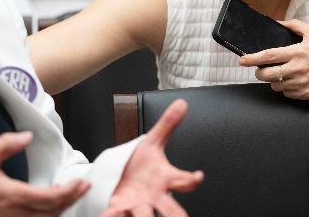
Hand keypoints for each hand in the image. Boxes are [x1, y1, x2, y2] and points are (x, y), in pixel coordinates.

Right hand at [0, 131, 89, 216]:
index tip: (80, 182)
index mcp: (11, 196)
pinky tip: (56, 204)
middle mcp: (15, 213)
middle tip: (84, 186)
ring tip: (75, 193)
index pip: (47, 198)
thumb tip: (27, 136)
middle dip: (71, 198)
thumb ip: (6, 144)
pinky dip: (51, 214)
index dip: (68, 192)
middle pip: (52, 211)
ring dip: (63, 207)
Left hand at [100, 99, 203, 216]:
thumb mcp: (152, 142)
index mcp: (165, 179)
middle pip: (170, 210)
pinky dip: (112, 216)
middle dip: (175, 215)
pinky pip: (115, 216)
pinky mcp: (119, 210)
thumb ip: (167, 125)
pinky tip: (110, 214)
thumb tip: (181, 103)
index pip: (184, 180)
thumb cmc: (141, 165)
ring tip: (142, 215)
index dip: (192, 179)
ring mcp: (138, 206)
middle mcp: (154, 197)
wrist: (120, 178)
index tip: (198, 176)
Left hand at [238, 19, 308, 99]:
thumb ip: (294, 25)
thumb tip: (277, 22)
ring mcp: (302, 84)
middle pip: (267, 75)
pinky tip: (292, 81)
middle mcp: (298, 70)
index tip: (241, 60)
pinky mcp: (307, 95)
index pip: (268, 56)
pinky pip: (287, 94)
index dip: (252, 58)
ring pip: (275, 86)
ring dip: (273, 81)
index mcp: (297, 53)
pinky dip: (285, 89)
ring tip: (280, 73)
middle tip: (260, 69)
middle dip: (259, 72)